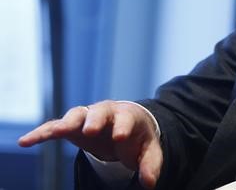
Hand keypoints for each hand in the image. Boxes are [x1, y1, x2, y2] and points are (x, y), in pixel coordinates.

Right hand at [18, 101, 161, 188]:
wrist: (124, 126)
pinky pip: (54, 128)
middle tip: (91, 130)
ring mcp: (86, 118)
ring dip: (67, 122)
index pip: (126, 119)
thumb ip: (150, 164)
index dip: (123, 127)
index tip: (120, 137)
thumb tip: (150, 183)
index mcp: (127, 116)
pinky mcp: (70, 127)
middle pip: (100, 112)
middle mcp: (106, 113)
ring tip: (58, 131)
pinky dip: (41, 133)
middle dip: (95, 120)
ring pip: (76, 116)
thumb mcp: (148, 150)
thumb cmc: (136, 137)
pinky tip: (25, 142)